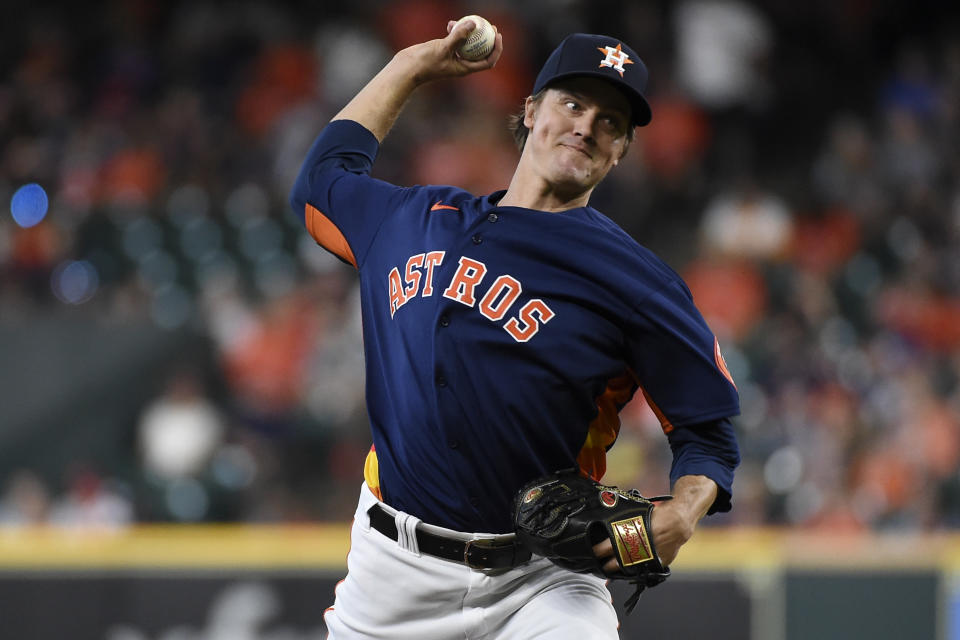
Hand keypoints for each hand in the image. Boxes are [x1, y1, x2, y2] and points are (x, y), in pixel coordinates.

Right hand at [394, 18, 502, 84]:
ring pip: (467, 45)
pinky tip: (451, 22)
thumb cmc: (425, 62)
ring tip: (473, 20)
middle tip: (491, 26)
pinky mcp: (444, 52)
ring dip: (470, 33)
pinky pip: (454, 41)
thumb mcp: (443, 47)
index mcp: (465, 68)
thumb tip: (473, 23)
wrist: (408, 68)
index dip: (496, 49)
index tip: (497, 36)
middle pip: (481, 52)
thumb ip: (458, 36)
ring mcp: (452, 58)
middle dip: (488, 40)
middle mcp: (461, 64)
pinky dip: (455, 32)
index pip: (488, 61)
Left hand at [592, 475, 717, 572]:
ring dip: (621, 569)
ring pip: (631, 569)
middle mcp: (640, 547)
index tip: (593, 553)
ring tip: (613, 569)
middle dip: (607, 565)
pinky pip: (645, 569)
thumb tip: (606, 528)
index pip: (609, 546)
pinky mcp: (659, 563)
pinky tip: (632, 568)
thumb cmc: (655, 516)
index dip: (599, 551)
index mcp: (632, 534)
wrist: (678, 522)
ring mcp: (650, 557)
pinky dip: (638, 569)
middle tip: (601, 566)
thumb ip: (623, 524)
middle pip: (618, 562)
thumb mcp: (636, 516)